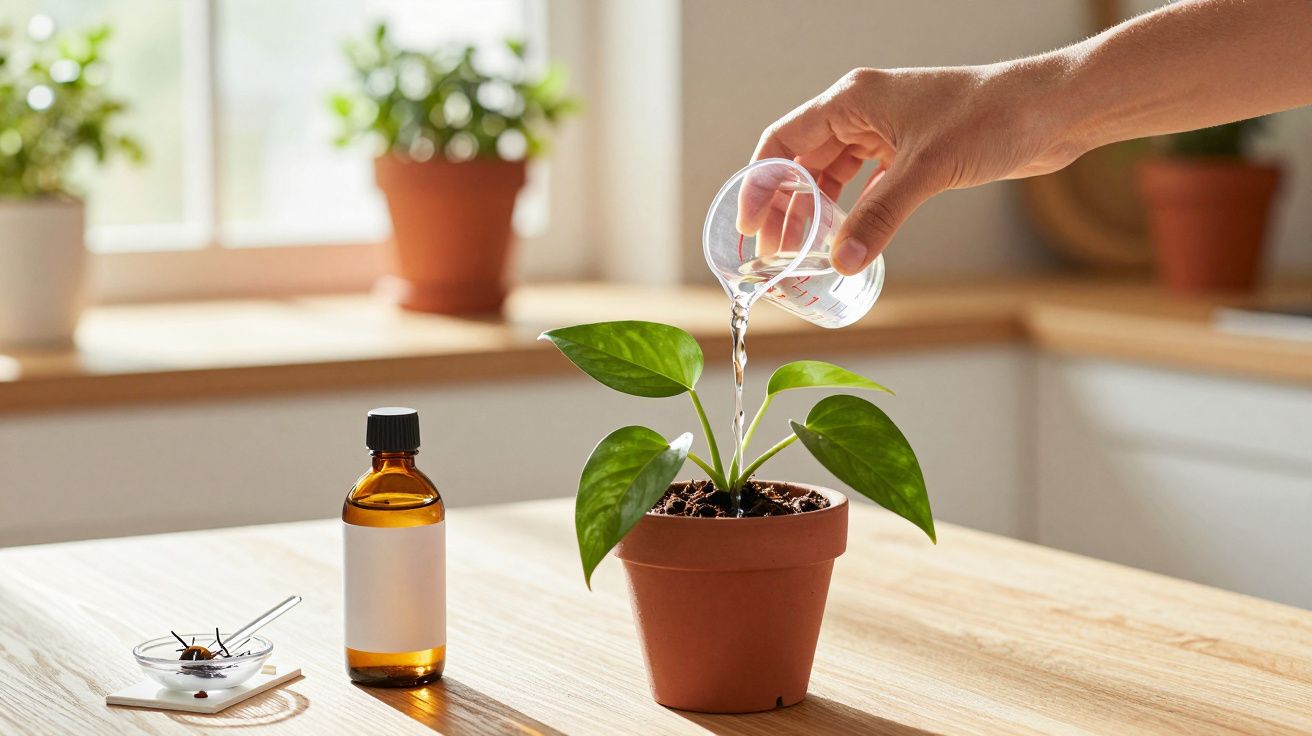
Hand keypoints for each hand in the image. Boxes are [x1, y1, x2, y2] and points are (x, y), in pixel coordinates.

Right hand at [750, 63, 1079, 274]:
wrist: (1051, 111)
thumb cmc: (991, 118)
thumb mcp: (926, 171)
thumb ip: (880, 217)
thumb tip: (843, 262)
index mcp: (853, 100)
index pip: (783, 140)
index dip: (760, 183)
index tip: (749, 225)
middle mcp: (862, 112)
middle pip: (803, 162)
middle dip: (786, 208)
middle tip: (775, 254)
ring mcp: (886, 133)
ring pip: (832, 176)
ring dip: (816, 214)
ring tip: (803, 254)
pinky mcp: (910, 153)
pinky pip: (863, 186)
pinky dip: (850, 213)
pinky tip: (845, 240)